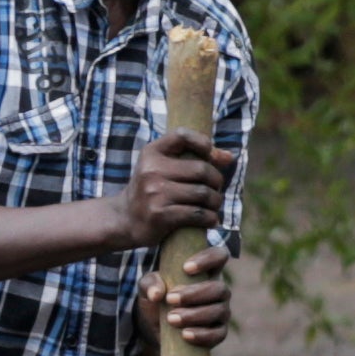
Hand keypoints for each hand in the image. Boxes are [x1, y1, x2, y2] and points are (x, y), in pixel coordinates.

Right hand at [120, 129, 229, 251]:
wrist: (125, 219)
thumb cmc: (152, 189)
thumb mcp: (163, 167)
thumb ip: (194, 158)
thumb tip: (229, 157)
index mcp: (152, 152)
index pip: (182, 135)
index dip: (202, 142)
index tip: (210, 154)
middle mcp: (151, 170)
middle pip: (202, 169)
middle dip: (216, 180)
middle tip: (216, 189)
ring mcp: (154, 193)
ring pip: (203, 193)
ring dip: (216, 202)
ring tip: (214, 205)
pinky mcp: (160, 215)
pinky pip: (197, 214)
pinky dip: (210, 218)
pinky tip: (210, 220)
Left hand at [142, 254, 236, 347]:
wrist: (156, 327)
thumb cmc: (158, 298)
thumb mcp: (147, 287)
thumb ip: (149, 284)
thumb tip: (157, 294)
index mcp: (206, 271)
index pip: (219, 256)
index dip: (208, 259)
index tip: (186, 268)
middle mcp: (218, 290)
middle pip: (219, 288)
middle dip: (194, 294)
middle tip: (170, 299)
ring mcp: (221, 311)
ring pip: (218, 311)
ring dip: (194, 315)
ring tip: (171, 319)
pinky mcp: (219, 332)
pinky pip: (217, 334)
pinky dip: (201, 335)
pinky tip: (185, 334)